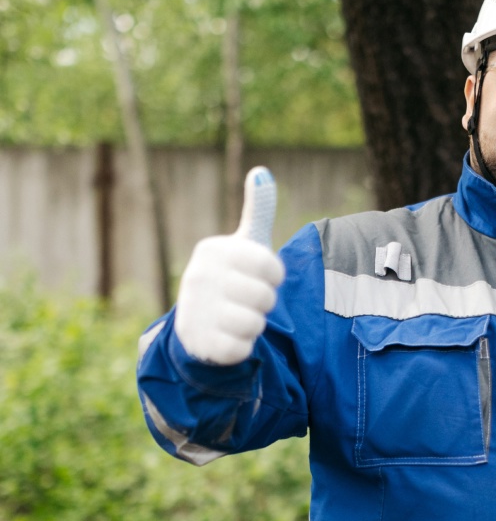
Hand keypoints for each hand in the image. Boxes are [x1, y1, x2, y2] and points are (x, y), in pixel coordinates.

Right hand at [174, 167, 284, 365]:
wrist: (197, 325)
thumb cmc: (231, 279)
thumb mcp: (244, 245)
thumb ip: (257, 212)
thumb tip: (262, 172)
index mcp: (213, 250)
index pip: (272, 267)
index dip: (273, 278)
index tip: (258, 277)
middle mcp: (198, 277)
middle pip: (266, 297)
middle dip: (263, 303)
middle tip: (245, 300)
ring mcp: (196, 310)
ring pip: (255, 324)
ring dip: (254, 325)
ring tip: (236, 318)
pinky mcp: (200, 342)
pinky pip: (242, 348)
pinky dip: (242, 347)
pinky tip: (227, 337)